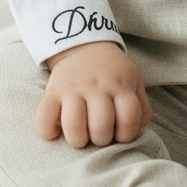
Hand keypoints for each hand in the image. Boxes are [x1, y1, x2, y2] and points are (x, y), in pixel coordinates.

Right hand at [37, 41, 151, 147]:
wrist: (84, 45)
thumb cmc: (113, 71)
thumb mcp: (134, 80)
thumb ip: (142, 106)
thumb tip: (137, 132)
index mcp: (121, 85)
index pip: (129, 118)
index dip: (127, 135)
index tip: (120, 135)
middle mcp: (97, 87)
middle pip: (101, 126)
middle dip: (101, 140)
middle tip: (99, 136)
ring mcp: (73, 89)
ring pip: (73, 126)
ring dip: (78, 140)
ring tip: (80, 137)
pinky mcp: (52, 92)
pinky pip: (44, 117)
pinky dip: (48, 131)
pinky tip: (56, 132)